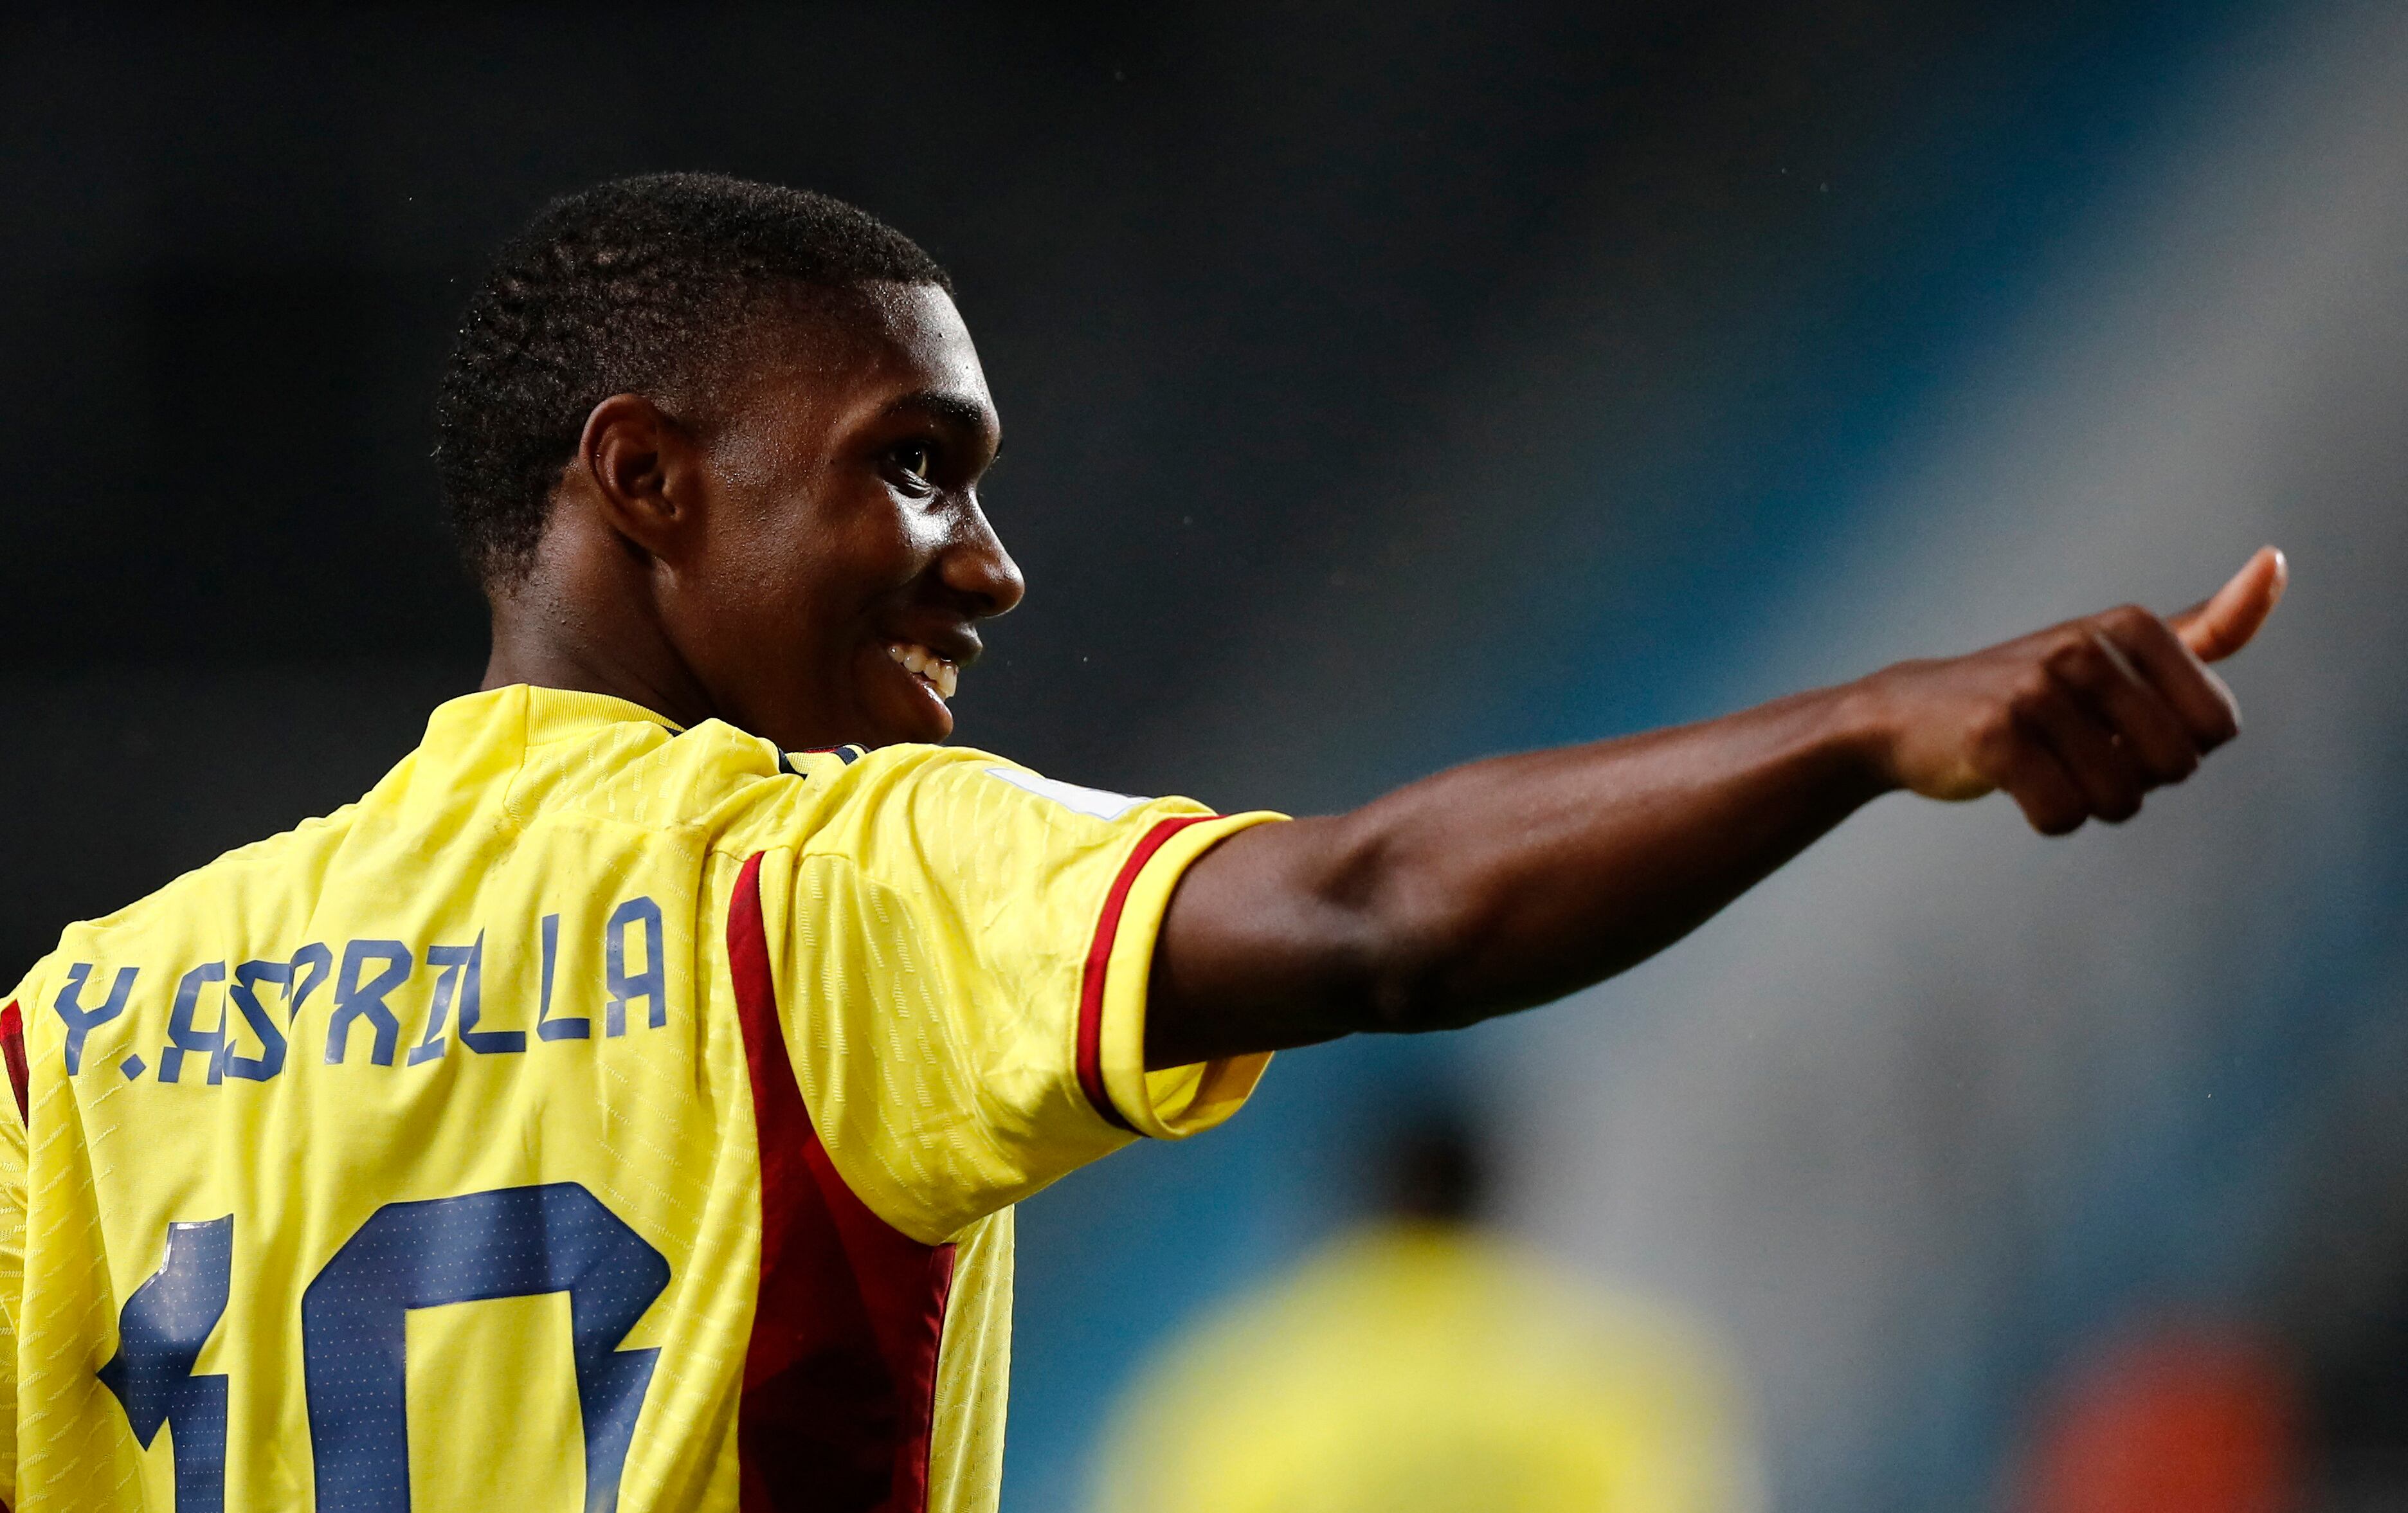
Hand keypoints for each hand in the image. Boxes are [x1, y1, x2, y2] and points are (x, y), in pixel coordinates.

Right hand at [1861, 547, 2286, 833]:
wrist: (1909, 714)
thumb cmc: (2031, 692)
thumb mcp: (2122, 652)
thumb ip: (2207, 628)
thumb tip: (2277, 564)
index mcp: (2129, 625)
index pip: (2217, 727)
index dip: (2177, 747)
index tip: (2124, 725)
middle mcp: (2084, 648)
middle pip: (2176, 767)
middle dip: (2137, 780)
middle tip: (2083, 753)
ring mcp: (2035, 690)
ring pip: (2120, 799)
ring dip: (2091, 804)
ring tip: (2050, 769)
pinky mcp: (1993, 735)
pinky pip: (2063, 815)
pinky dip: (2050, 819)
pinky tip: (2018, 786)